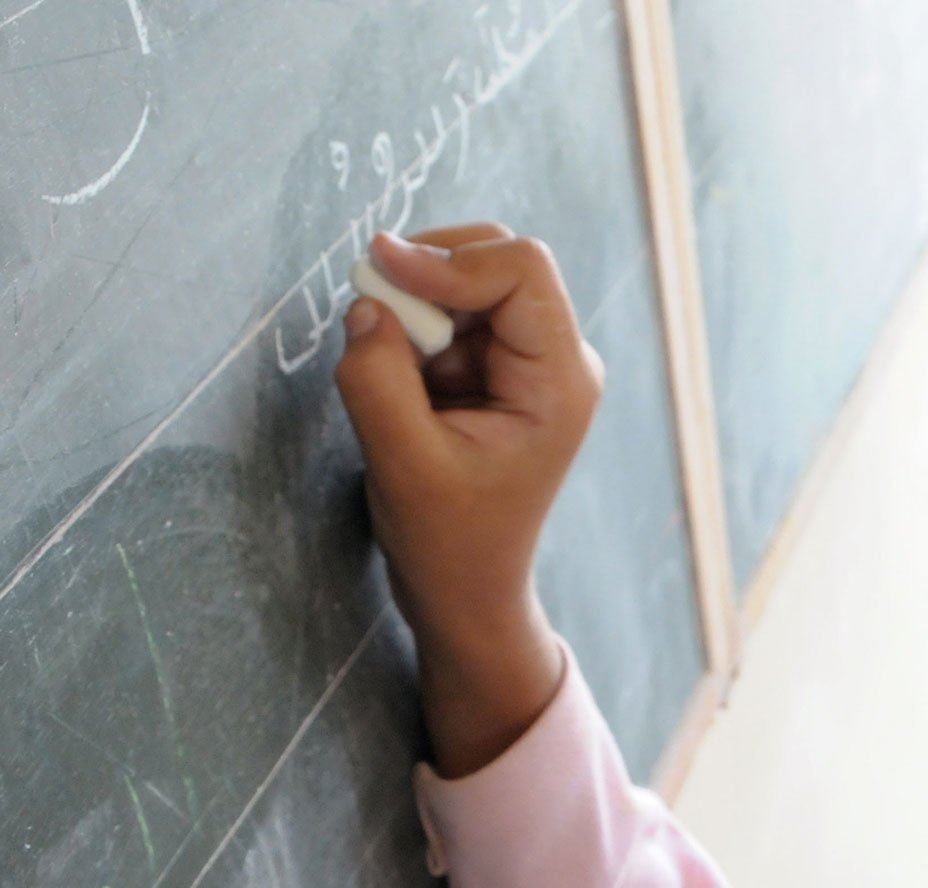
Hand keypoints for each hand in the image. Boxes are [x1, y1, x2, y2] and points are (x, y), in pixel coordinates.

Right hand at [334, 222, 604, 641]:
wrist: (466, 589)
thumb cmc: (449, 542)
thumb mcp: (402, 465)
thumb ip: (378, 379)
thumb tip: (367, 303)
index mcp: (561, 381)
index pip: (521, 268)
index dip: (447, 258)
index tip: (378, 274)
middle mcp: (557, 359)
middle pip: (494, 257)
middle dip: (426, 278)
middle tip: (376, 325)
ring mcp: (527, 360)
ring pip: (464, 281)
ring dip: (414, 311)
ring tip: (400, 384)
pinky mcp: (494, 366)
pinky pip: (446, 314)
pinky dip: (412, 334)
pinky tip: (407, 393)